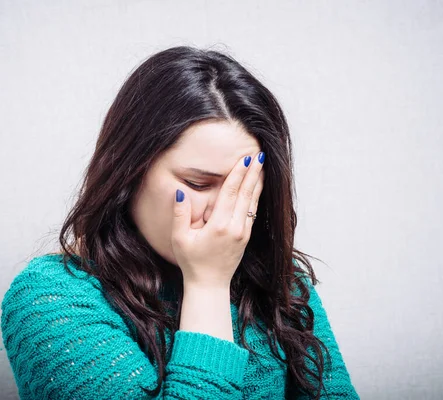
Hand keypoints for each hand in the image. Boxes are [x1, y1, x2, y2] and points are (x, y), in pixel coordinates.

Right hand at [171, 152, 264, 287]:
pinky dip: (256, 197)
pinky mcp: (246, 237)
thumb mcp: (180, 239)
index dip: (238, 174)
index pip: (230, 193)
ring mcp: (243, 233)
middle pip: (245, 194)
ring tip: (262, 167)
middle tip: (259, 155)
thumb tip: (180, 193)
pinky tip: (257, 188)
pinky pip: (252, 212)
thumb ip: (180, 215)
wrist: (210, 284)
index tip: (245, 159)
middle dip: (252, 173)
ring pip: (252, 202)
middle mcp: (235, 227)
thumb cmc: (192, 262)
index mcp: (219, 225)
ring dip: (257, 183)